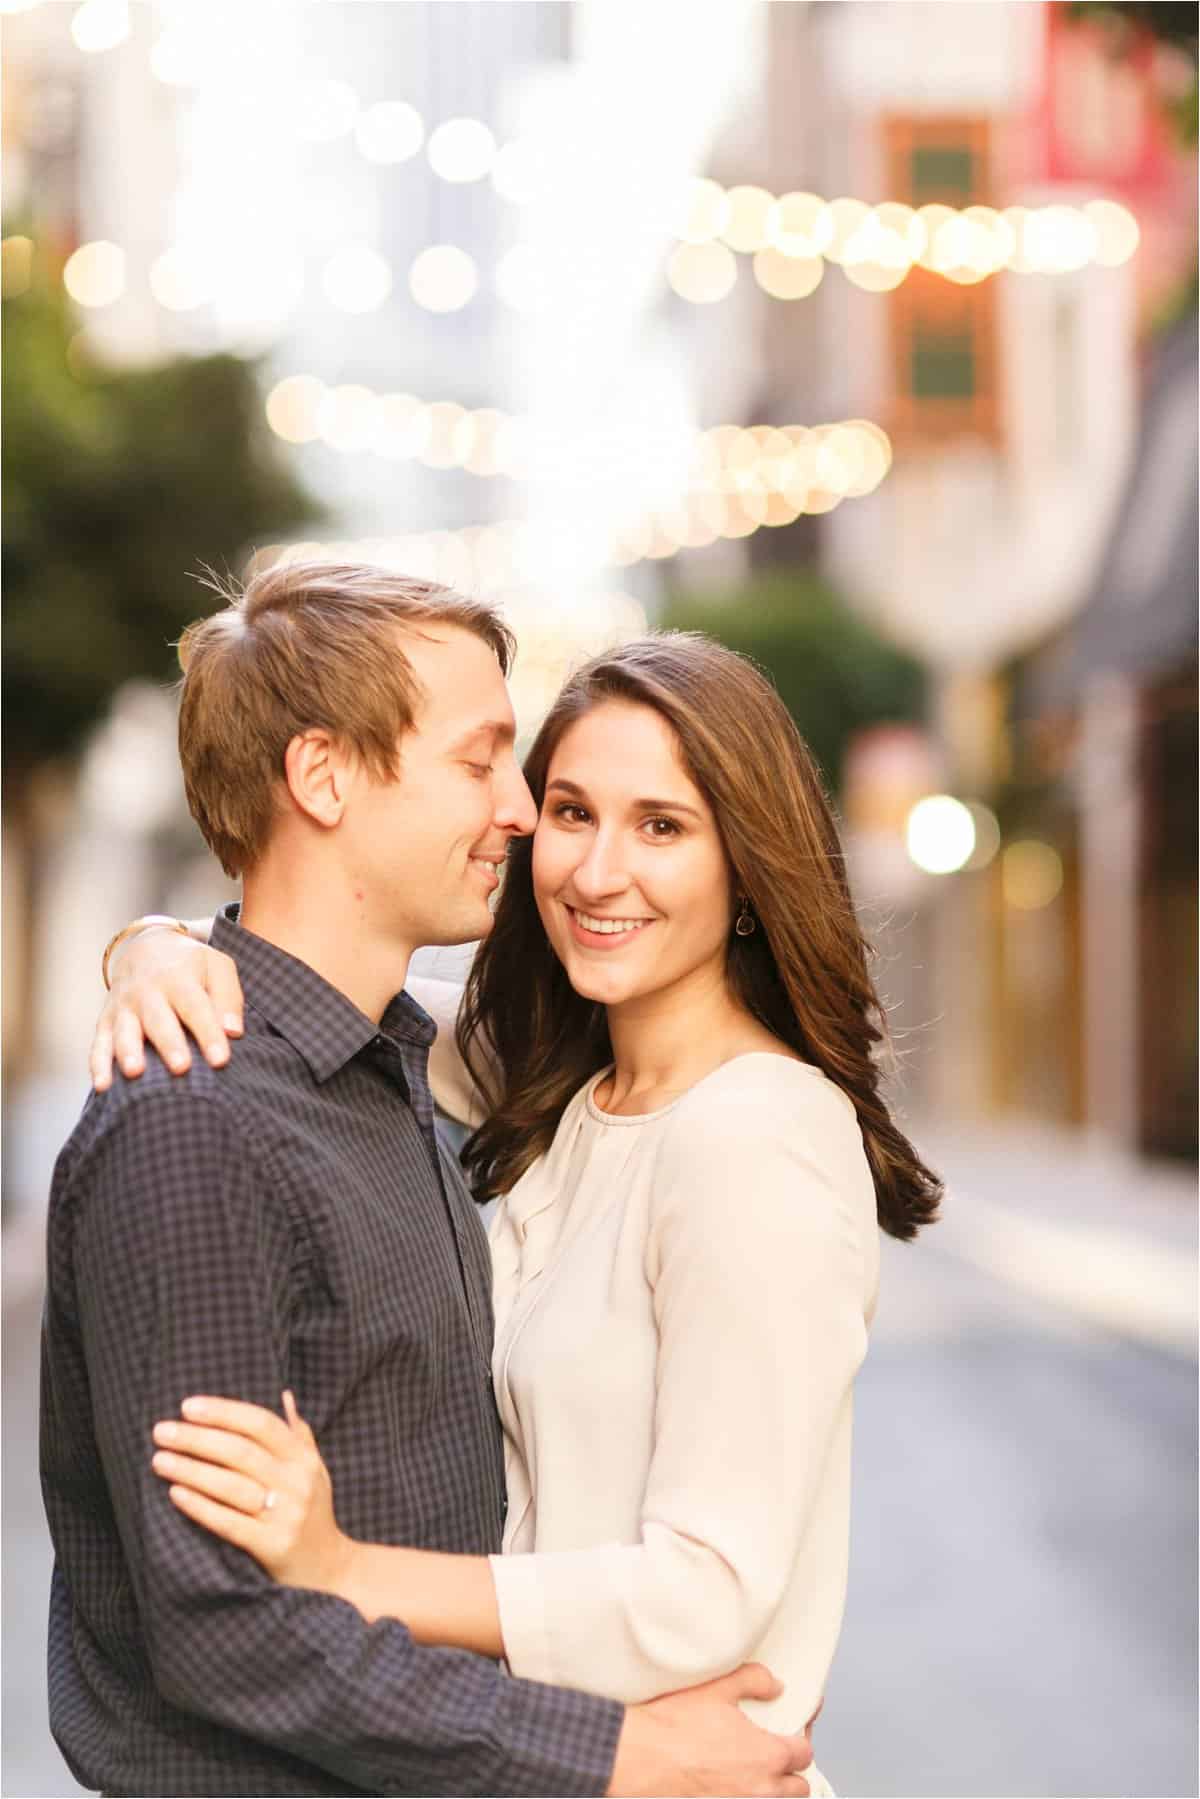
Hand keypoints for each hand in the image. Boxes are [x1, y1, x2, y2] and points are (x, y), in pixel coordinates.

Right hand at [91, 925, 241, 1088]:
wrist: (146, 946)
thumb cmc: (191, 965)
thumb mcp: (217, 967)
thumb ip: (228, 998)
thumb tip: (234, 1032)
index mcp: (178, 978)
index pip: (195, 1006)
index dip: (207, 1033)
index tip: (220, 1059)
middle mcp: (147, 992)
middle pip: (158, 1020)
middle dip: (169, 1044)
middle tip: (181, 1068)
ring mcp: (123, 1007)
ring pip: (125, 1031)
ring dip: (128, 1052)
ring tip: (135, 1073)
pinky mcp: (106, 1021)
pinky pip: (99, 1043)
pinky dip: (98, 1065)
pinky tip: (102, 1086)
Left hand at [151, 1393, 353, 1595]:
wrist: (330, 1570)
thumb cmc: (313, 1513)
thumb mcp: (315, 1470)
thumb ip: (299, 1433)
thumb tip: (284, 1394)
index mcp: (304, 1458)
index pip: (261, 1424)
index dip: (223, 1412)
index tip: (187, 1406)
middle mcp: (298, 1482)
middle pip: (240, 1451)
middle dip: (197, 1438)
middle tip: (161, 1431)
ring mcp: (286, 1515)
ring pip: (231, 1485)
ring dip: (191, 1469)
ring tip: (160, 1460)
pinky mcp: (273, 1546)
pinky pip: (229, 1522)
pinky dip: (200, 1507)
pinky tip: (175, 1494)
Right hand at [610, 1663, 813, 1796]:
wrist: (642, 1756)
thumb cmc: (676, 1726)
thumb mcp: (719, 1688)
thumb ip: (755, 1681)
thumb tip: (775, 1685)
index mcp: (768, 1756)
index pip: (804, 1751)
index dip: (802, 1735)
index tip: (798, 1723)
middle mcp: (760, 1787)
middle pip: (798, 1785)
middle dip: (794, 1768)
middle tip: (780, 1747)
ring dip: (775, 1786)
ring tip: (759, 1767)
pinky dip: (749, 1793)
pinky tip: (734, 1778)